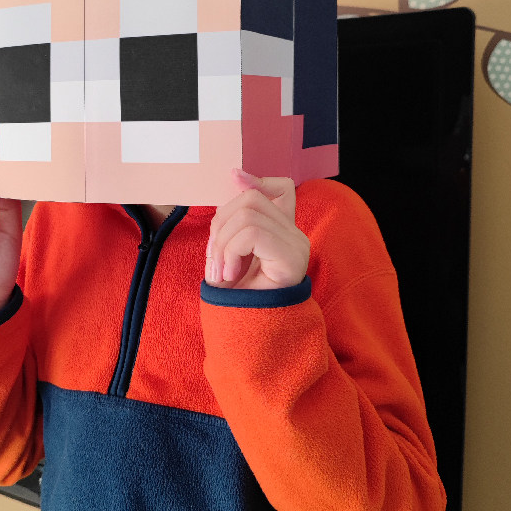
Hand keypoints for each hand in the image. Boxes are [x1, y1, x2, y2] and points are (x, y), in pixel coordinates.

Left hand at [205, 169, 309, 289]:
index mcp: (282, 231)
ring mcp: (296, 244)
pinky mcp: (291, 256)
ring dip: (221, 245)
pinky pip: (251, 234)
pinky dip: (231, 252)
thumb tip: (234, 173)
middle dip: (220, 225)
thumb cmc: (241, 299)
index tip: (232, 177)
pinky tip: (231, 276)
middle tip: (214, 262)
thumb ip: (232, 221)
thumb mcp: (230, 253)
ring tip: (222, 273)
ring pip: (246, 216)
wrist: (252, 337)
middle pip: (251, 198)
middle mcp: (295, 234)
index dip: (257, 180)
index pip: (283, 188)